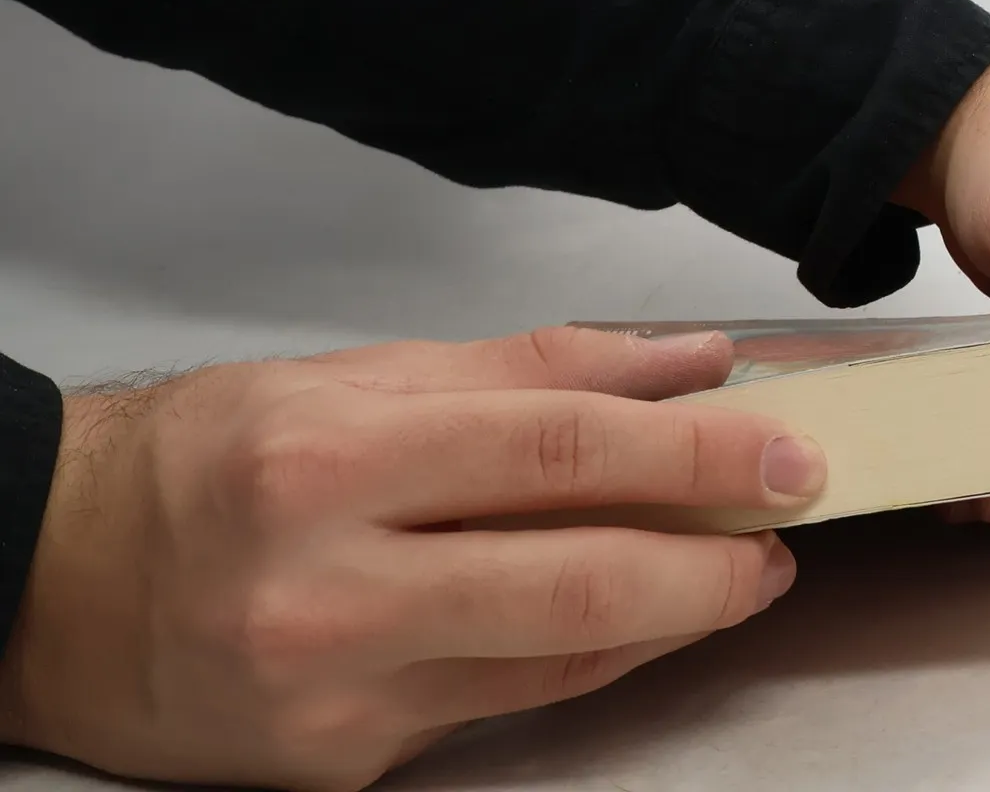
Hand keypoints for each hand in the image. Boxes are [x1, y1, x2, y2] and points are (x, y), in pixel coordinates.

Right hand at [0, 326, 827, 790]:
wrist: (54, 583)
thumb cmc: (208, 458)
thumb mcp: (361, 375)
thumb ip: (532, 367)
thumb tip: (680, 360)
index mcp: (334, 457)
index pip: (559, 445)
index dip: (692, 447)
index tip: (781, 442)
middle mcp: (330, 584)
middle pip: (576, 567)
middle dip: (715, 546)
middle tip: (794, 512)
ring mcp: (335, 694)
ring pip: (560, 650)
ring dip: (678, 607)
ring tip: (742, 566)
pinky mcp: (341, 767)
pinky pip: (510, 702)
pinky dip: (597, 653)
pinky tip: (647, 612)